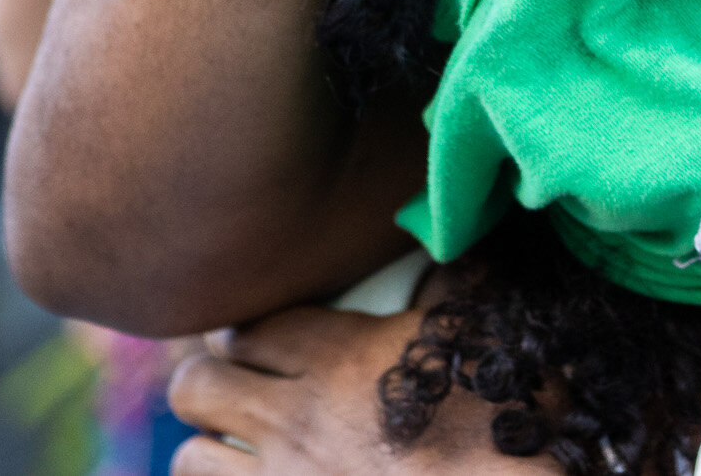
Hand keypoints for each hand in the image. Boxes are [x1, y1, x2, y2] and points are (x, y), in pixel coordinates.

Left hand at [168, 305, 546, 473]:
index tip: (267, 341)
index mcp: (341, 358)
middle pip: (195, 386)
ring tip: (245, 448)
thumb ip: (448, 287)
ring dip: (212, 450)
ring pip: (190, 460)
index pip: (245, 329)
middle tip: (243, 389)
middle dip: (211, 382)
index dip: (248, 332)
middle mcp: (296, 420)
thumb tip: (441, 246)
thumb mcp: (485, 336)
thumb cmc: (510, 418)